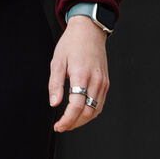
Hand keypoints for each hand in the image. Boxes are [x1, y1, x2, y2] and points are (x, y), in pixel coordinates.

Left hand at [49, 16, 110, 131]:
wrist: (89, 32)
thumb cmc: (71, 44)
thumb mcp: (57, 62)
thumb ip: (55, 84)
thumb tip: (53, 103)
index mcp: (82, 75)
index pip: (76, 106)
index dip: (67, 120)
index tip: (58, 126)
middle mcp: (96, 81)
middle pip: (88, 112)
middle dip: (74, 123)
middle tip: (61, 126)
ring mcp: (103, 82)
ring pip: (96, 110)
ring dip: (82, 120)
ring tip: (69, 123)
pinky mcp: (106, 83)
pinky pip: (100, 103)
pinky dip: (90, 112)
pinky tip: (80, 114)